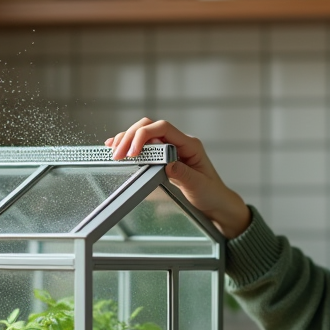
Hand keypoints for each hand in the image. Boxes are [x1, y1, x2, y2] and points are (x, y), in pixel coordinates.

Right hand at [105, 118, 250, 238]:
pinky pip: (145, 144)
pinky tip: (118, 148)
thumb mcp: (199, 186)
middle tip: (117, 154)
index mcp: (190, 144)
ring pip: (145, 133)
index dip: (144, 135)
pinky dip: (130, 145)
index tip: (132, 152)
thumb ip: (184, 174)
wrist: (216, 202)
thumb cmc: (211, 194)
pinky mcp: (164, 156)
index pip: (163, 128)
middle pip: (150, 126)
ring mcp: (171, 147)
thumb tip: (168, 163)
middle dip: (131, 137)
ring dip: (127, 139)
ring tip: (114, 152)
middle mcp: (179, 142)